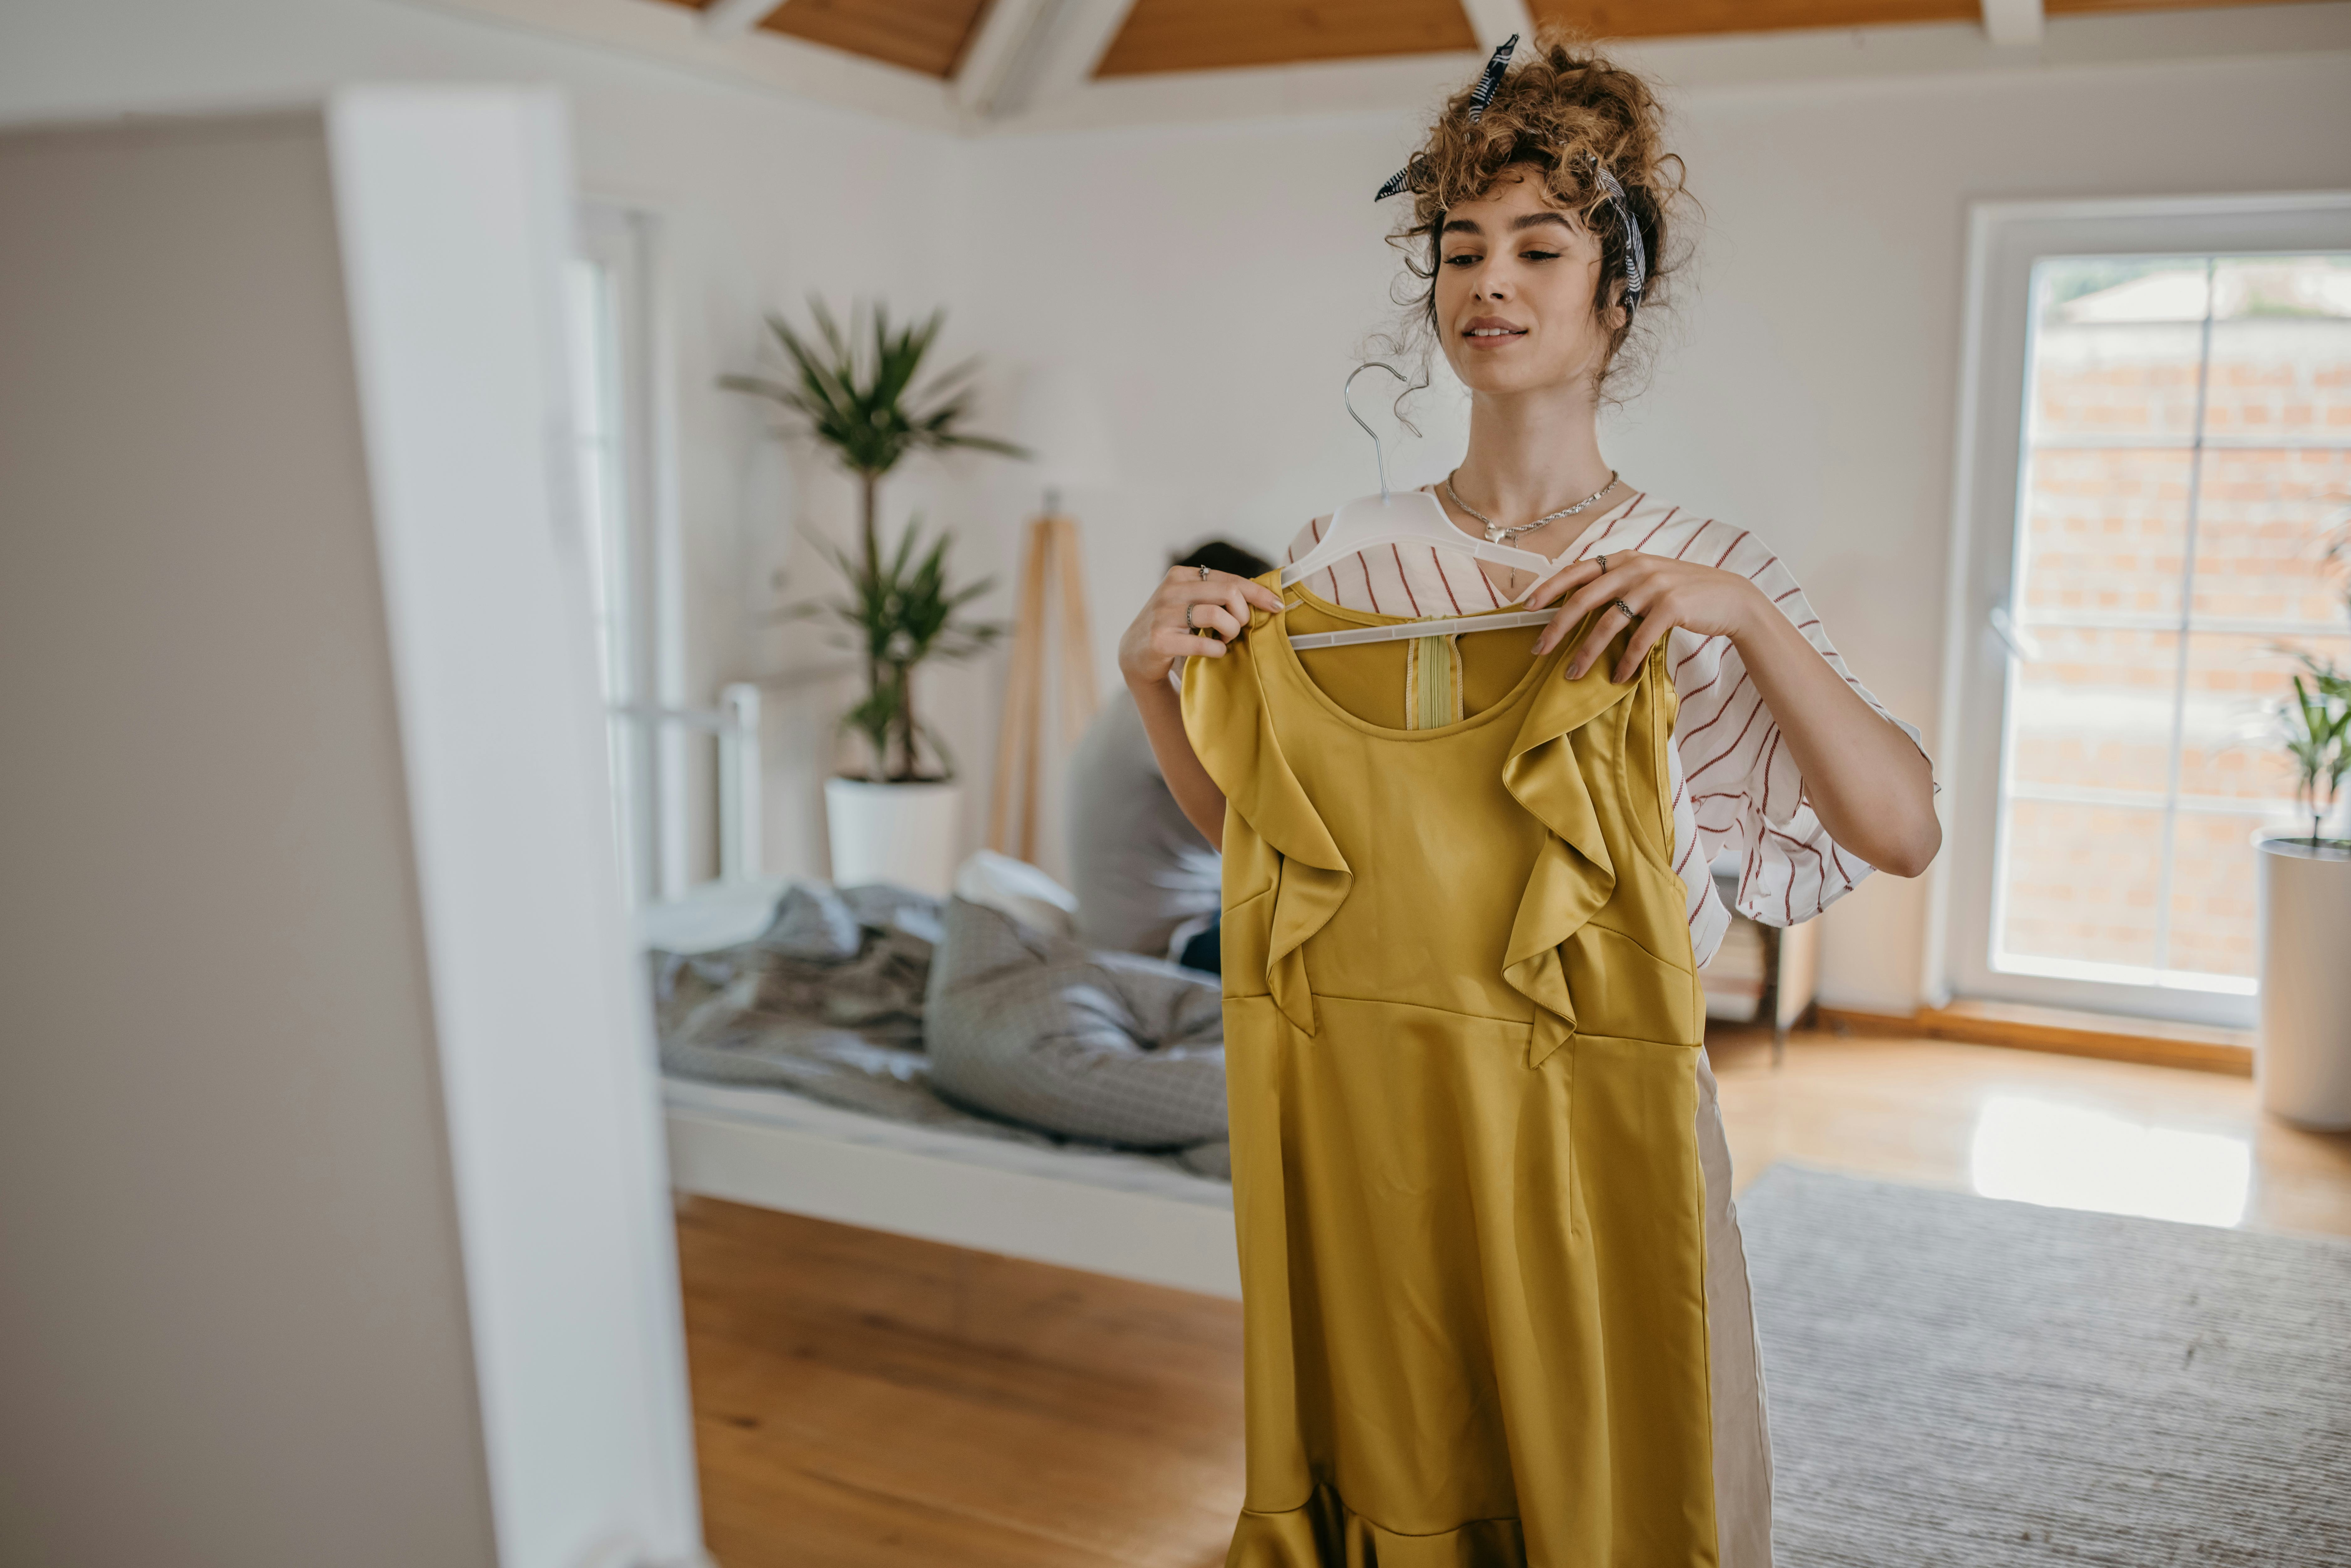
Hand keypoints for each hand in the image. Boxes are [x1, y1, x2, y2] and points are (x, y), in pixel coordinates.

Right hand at [1118, 565, 1286, 687]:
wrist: (1136, 652)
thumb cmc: (1174, 627)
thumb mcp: (1192, 603)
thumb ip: (1217, 595)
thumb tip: (1261, 595)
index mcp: (1182, 576)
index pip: (1230, 579)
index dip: (1257, 592)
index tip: (1276, 605)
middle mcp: (1171, 589)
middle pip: (1228, 592)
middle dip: (1242, 614)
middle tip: (1238, 628)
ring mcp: (1163, 613)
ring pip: (1216, 614)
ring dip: (1230, 631)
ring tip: (1225, 639)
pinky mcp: (1160, 639)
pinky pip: (1203, 642)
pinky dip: (1217, 649)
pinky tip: (1216, 652)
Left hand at [1528, 551, 1768, 682]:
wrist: (1731, 598)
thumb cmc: (1683, 592)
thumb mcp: (1647, 578)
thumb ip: (1617, 583)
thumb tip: (1577, 604)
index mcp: (1625, 559)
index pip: (1578, 570)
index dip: (1550, 586)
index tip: (1528, 606)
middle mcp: (1636, 568)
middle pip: (1584, 598)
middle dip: (1557, 626)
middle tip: (1539, 649)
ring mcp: (1654, 586)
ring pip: (1608, 622)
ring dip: (1587, 651)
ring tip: (1573, 673)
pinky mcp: (1672, 607)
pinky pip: (1640, 639)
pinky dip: (1626, 661)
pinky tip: (1617, 677)